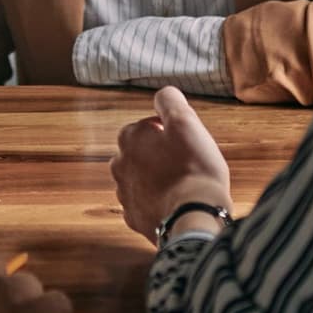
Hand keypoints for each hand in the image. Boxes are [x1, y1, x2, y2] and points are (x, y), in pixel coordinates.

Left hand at [114, 86, 234, 241]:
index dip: (171, 131)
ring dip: (159, 179)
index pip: (148, 125)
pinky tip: (176, 204)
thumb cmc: (193, 168)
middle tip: (187, 162)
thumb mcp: (186, 122)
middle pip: (143, 152)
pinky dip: (158, 202)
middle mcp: (119, 165)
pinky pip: (146, 204)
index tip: (187, 141)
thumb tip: (163, 94)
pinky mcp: (134, 218)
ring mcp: (125, 194)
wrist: (194, 217)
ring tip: (183, 185)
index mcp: (129, 138)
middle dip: (161, 155)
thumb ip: (170, 100)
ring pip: (142, 179)